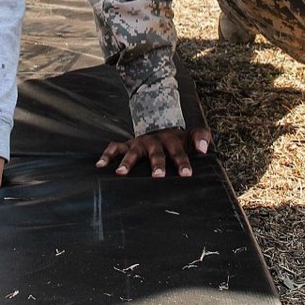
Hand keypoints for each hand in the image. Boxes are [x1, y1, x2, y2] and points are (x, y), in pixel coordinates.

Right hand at [96, 126, 212, 177]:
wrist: (162, 128)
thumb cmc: (180, 139)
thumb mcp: (194, 134)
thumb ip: (202, 138)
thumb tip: (204, 149)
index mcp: (172, 141)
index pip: (178, 152)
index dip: (182, 163)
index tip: (186, 175)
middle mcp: (154, 141)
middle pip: (156, 153)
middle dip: (157, 164)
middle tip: (158, 177)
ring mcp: (139, 143)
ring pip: (132, 152)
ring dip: (127, 162)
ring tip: (120, 173)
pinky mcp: (127, 144)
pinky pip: (114, 148)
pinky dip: (107, 155)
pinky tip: (100, 165)